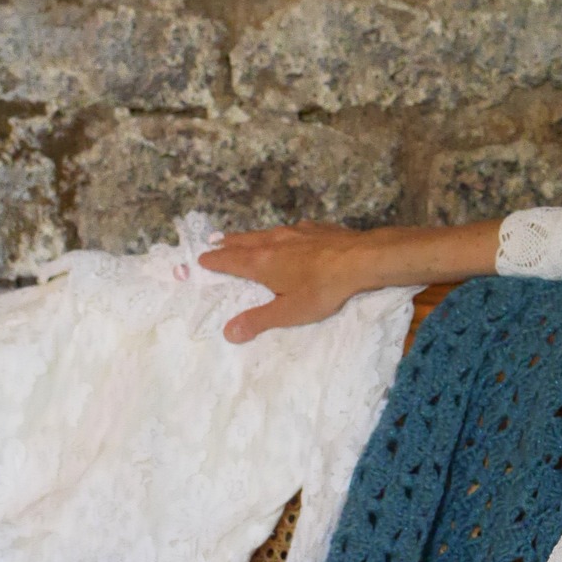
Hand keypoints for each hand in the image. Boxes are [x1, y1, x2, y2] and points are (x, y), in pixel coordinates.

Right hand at [199, 222, 376, 343]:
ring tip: (244, 239)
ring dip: (250, 237)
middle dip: (227, 243)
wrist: (361, 259)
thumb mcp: (289, 312)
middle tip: (215, 241)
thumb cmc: (322, 288)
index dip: (214, 261)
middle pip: (243, 241)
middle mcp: (272, 242)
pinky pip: (290, 231)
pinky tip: (289, 237)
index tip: (201, 259)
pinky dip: (280, 235)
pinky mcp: (315, 228)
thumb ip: (259, 321)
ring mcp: (294, 232)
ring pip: (265, 233)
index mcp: (261, 262)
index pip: (229, 260)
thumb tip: (228, 332)